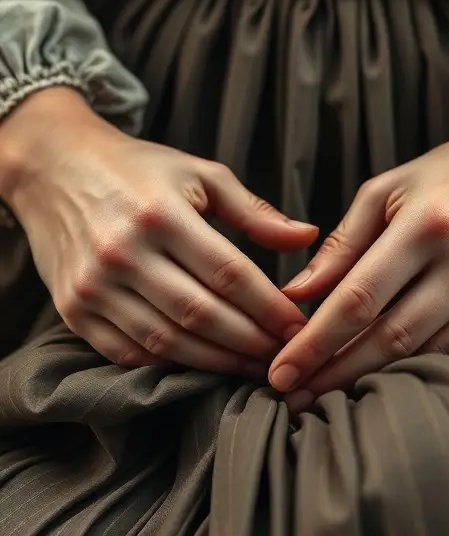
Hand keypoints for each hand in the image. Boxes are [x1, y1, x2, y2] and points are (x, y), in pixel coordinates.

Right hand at [4, 89, 316, 372]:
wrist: (54, 169)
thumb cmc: (137, 170)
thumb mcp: (199, 174)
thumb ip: (253, 211)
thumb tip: (306, 237)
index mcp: (160, 213)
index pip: (229, 274)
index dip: (269, 307)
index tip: (299, 326)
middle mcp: (122, 252)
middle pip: (201, 315)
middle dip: (250, 342)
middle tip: (284, 355)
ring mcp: (93, 286)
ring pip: (167, 343)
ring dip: (217, 363)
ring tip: (252, 366)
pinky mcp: (74, 311)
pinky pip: (128, 354)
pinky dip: (170, 367)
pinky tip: (203, 366)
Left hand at [268, 84, 448, 409]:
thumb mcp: (390, 189)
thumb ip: (342, 244)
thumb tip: (295, 294)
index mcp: (427, 224)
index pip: (357, 299)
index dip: (314, 342)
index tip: (280, 371)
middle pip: (388, 337)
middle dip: (334, 373)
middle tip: (293, 397)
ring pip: (424, 353)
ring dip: (372, 379)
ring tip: (328, 394)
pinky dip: (418, 368)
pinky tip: (385, 379)